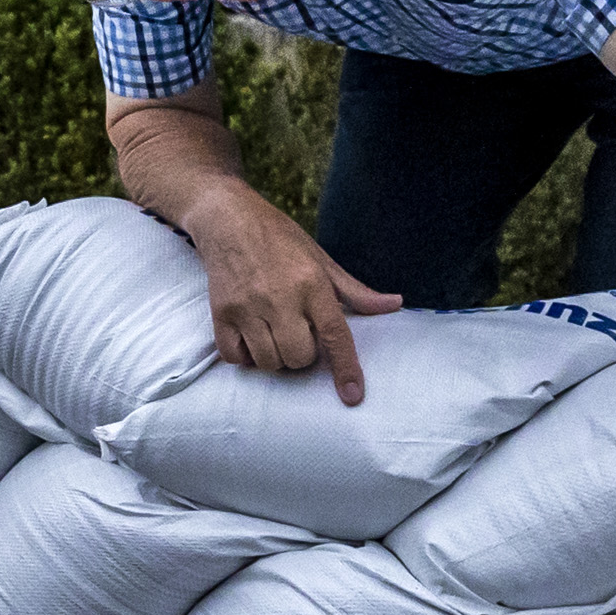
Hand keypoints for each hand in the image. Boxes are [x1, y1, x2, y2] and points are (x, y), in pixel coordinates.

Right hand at [180, 187, 400, 403]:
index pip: (334, 335)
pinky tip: (251, 339)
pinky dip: (246, 357)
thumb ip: (355, 290)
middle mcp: (279, 297)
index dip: (346, 368)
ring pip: (269, 362)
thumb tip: (394, 305)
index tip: (353, 395)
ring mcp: (247, 307)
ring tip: (274, 335)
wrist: (227, 218)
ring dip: (276, 358)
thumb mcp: (321, 259)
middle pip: (299, 357)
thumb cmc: (279, 239)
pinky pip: (235, 357)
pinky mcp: (221, 313)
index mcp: (311, 283)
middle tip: (298, 334)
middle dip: (304, 355)